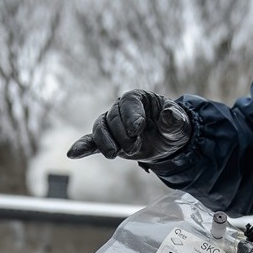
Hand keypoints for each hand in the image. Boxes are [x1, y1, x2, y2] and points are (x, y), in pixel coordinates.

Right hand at [66, 89, 190, 161]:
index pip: (129, 102)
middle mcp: (122, 109)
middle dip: (122, 135)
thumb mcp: (180, 125)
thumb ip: (175, 120)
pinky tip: (73, 153)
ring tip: (114, 154)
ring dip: (105, 142)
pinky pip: (92, 142)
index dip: (131, 115)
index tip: (137, 129)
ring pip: (100, 129)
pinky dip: (83, 147)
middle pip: (113, 118)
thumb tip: (168, 116)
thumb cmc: (174, 128)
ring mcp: (113, 125)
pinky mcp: (108, 140)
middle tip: (134, 147)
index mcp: (139, 98)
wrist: (168, 144)